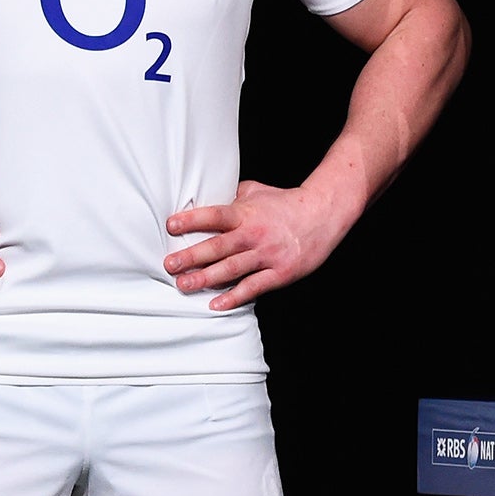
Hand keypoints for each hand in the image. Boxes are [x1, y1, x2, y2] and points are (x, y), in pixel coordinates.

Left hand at [164, 179, 353, 309]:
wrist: (324, 213)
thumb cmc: (287, 202)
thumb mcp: (258, 191)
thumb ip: (233, 196)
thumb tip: (208, 195)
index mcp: (247, 213)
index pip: (215, 215)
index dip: (192, 220)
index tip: (171, 225)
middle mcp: (255, 234)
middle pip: (218, 246)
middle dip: (191, 256)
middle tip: (170, 265)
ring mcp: (268, 254)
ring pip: (232, 269)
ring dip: (205, 278)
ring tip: (183, 285)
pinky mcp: (280, 272)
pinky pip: (254, 287)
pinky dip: (234, 297)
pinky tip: (216, 304)